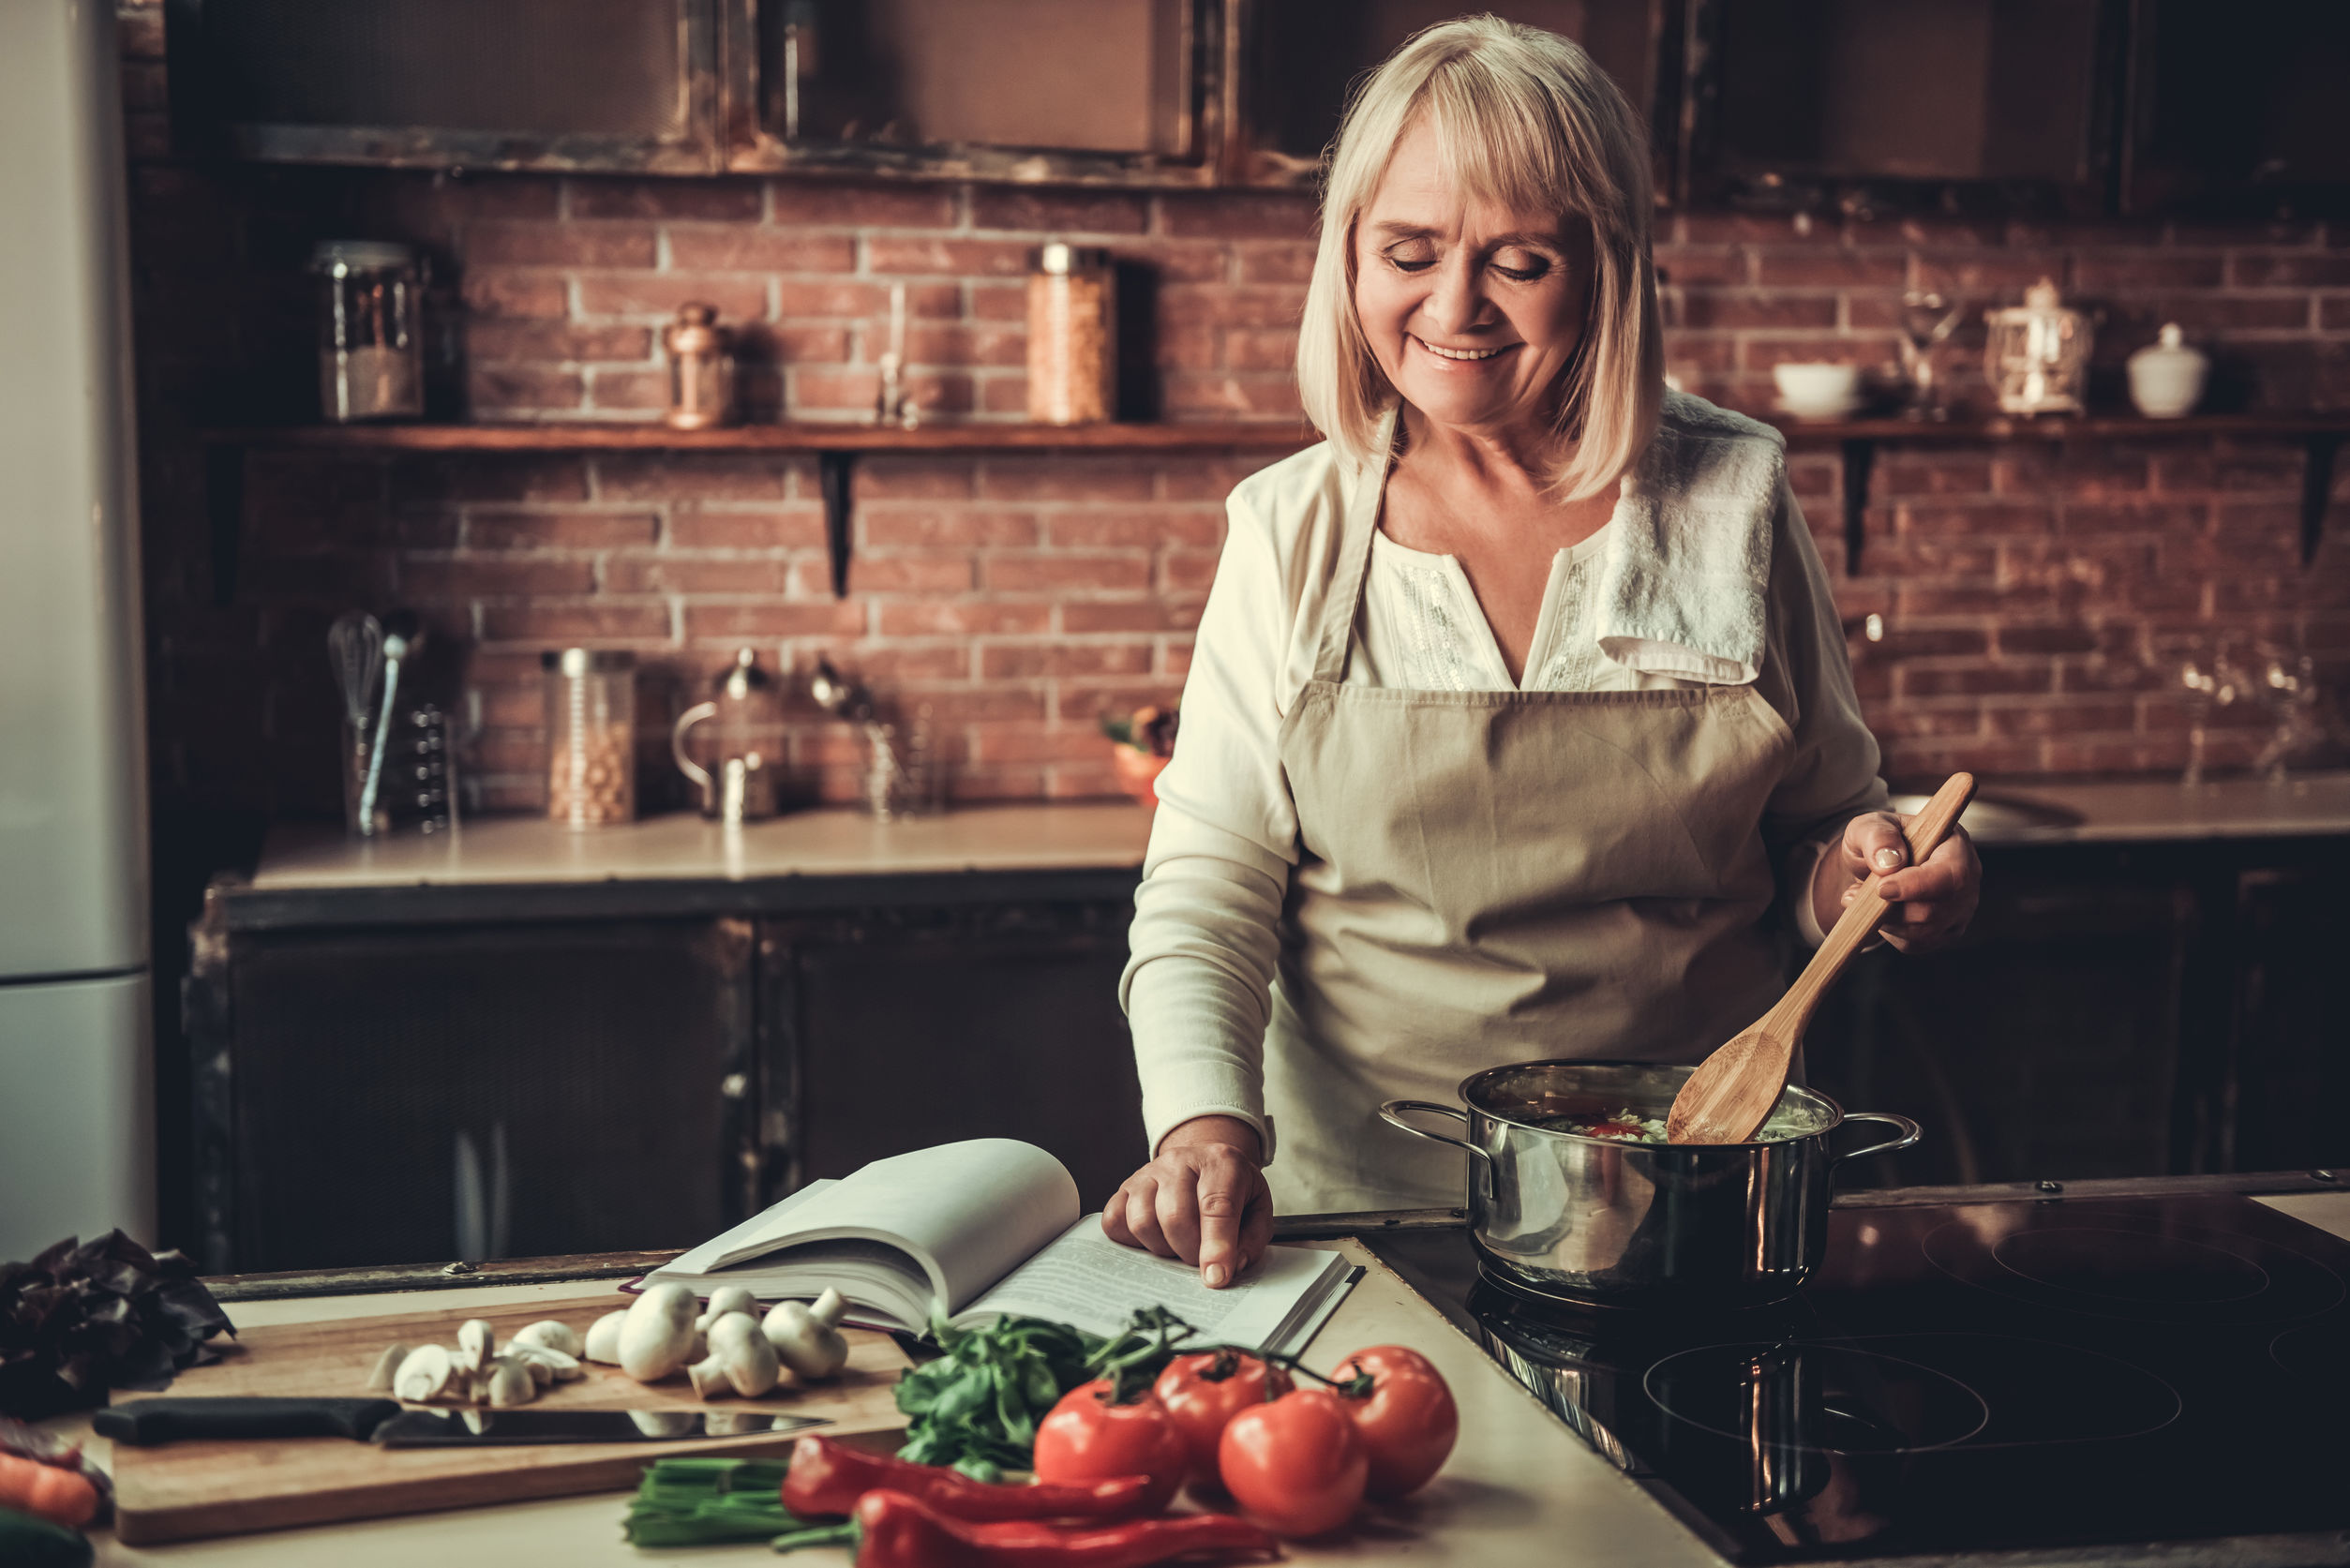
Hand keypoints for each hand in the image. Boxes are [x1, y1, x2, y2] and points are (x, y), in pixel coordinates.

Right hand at [1100, 1115, 1273, 1289]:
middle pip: (1175, 1217)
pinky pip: (1114, 1222)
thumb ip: (1251, 1241)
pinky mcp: (1125, 1188)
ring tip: (1179, 1247)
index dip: (1216, 1246)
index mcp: (1222, 1163)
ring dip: (1162, 1249)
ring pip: (1142, 1222)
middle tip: (1201, 1260)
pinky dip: (1132, 1241)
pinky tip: (1154, 1239)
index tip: (1216, 1278)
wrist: (1204, 1163)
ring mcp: (1148, 1172)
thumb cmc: (1232, 1191)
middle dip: (1189, 1252)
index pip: (1217, 1206)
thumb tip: (1228, 1267)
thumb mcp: (1258, 1209)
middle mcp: (1181, 1161)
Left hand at [1810, 807, 1979, 953]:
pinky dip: (1889, 932)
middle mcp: (1967, 880)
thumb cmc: (1879, 840)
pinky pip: (1915, 944)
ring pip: (1924, 932)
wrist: (1878, 863)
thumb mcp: (1869, 824)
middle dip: (1890, 908)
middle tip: (1854, 894)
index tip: (1882, 888)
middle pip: (1935, 911)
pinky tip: (1877, 912)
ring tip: (1860, 898)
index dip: (1917, 886)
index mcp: (1955, 845)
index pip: (1951, 875)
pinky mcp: (1945, 931)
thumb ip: (1877, 835)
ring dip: (1884, 920)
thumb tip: (1888, 862)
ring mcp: (1960, 909)